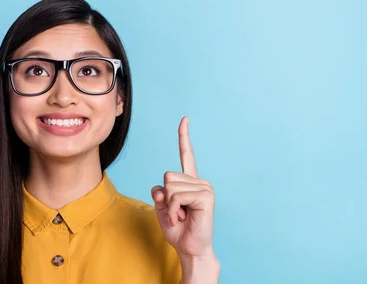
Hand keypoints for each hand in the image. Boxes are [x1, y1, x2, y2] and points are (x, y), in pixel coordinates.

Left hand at [151, 116, 215, 258]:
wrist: (189, 248)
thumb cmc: (177, 229)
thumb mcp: (162, 207)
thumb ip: (160, 193)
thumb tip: (162, 188)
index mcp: (189, 181)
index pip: (186, 154)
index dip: (184, 137)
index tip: (184, 119)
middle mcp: (199, 181)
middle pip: (167, 176)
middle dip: (166, 197)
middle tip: (177, 212)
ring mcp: (204, 187)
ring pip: (170, 186)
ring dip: (170, 206)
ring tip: (181, 216)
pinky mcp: (206, 196)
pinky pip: (177, 196)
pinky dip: (175, 210)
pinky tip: (184, 218)